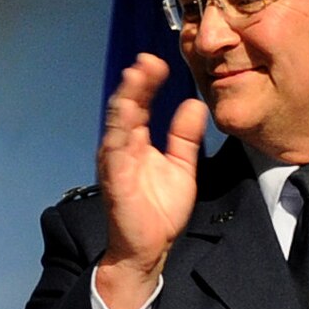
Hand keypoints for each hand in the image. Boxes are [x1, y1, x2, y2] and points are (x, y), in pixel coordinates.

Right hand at [95, 53, 209, 308]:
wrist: (148, 248)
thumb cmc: (160, 211)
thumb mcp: (181, 167)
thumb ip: (184, 137)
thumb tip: (193, 103)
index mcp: (137, 142)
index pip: (141, 104)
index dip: (148, 83)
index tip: (160, 62)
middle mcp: (122, 147)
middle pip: (126, 107)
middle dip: (135, 83)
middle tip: (148, 60)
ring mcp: (116, 162)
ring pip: (117, 123)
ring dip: (125, 98)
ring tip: (135, 76)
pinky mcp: (115, 179)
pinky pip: (115, 150)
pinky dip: (120, 129)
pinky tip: (128, 111)